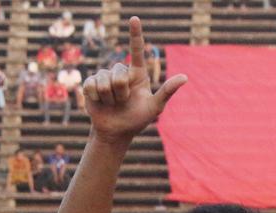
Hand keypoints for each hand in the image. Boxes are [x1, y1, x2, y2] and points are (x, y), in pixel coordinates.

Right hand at [82, 17, 185, 144]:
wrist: (116, 131)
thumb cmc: (137, 119)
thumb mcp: (155, 107)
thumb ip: (168, 91)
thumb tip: (185, 77)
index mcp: (137, 73)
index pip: (137, 50)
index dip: (135, 34)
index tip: (135, 18)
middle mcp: (121, 71)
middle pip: (119, 74)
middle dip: (121, 92)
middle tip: (122, 102)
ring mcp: (104, 76)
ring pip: (105, 81)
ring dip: (109, 97)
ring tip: (112, 103)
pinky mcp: (91, 83)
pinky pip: (92, 85)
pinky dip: (97, 98)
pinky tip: (100, 102)